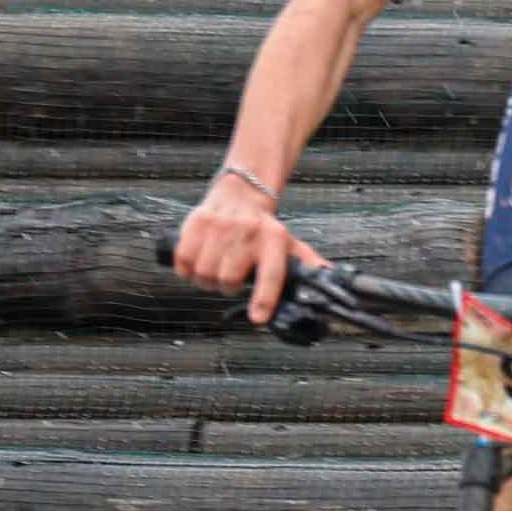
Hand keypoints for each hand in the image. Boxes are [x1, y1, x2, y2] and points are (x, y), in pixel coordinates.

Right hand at [175, 168, 312, 323]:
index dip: (263, 299)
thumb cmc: (264, 226)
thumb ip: (306, 263)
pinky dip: (187, 269)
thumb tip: (327, 276)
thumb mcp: (288, 243)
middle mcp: (248, 232)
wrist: (241, 191)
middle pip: (228, 280)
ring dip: (206, 280)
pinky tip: (197, 262)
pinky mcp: (197, 223)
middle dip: (226, 287)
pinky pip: (184, 260)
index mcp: (274, 240)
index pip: (271, 275)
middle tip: (230, 280)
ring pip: (204, 273)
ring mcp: (220, 226)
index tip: (257, 319)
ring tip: (214, 270)